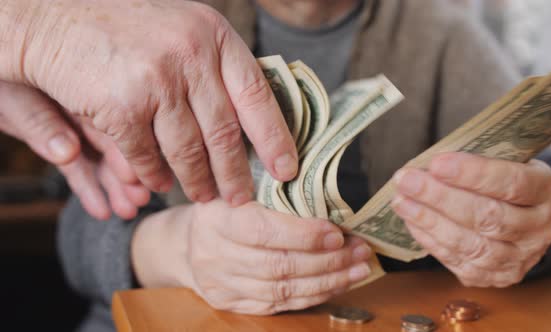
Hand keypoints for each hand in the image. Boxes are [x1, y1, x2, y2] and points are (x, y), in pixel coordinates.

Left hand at [0, 81, 148, 218]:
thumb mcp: (13, 99)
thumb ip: (39, 124)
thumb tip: (67, 152)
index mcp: (76, 87)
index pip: (112, 120)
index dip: (129, 150)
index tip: (143, 177)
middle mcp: (78, 106)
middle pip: (112, 143)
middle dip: (128, 174)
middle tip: (144, 199)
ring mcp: (67, 125)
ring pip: (95, 160)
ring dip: (112, 187)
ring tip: (129, 210)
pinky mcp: (54, 142)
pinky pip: (73, 168)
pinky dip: (85, 188)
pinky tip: (101, 209)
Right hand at [10, 0, 296, 204]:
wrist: (57, 19)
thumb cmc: (127, 28)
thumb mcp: (183, 30)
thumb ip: (214, 68)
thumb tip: (247, 122)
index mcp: (214, 35)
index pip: (257, 95)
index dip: (275, 138)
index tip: (286, 171)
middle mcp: (190, 54)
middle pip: (225, 132)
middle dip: (236, 174)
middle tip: (242, 197)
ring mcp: (156, 80)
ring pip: (188, 151)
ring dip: (198, 181)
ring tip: (203, 195)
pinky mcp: (122, 106)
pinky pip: (148, 156)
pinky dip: (155, 176)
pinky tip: (161, 184)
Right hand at [131, 200, 371, 313]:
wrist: (187, 242)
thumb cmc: (225, 208)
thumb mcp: (237, 187)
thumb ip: (272, 188)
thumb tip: (327, 190)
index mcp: (216, 217)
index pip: (263, 231)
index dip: (304, 235)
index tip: (338, 233)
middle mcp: (213, 254)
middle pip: (278, 265)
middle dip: (327, 261)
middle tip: (360, 250)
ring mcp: (220, 283)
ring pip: (282, 289)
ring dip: (328, 281)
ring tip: (359, 268)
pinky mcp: (230, 304)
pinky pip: (278, 305)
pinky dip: (312, 296)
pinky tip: (337, 284)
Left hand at [391, 152, 550, 286]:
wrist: (524, 217)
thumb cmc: (504, 181)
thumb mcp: (504, 161)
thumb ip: (475, 162)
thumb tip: (426, 165)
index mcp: (546, 191)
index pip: (511, 183)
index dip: (472, 174)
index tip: (436, 164)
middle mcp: (540, 229)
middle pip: (487, 216)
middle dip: (440, 197)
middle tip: (407, 181)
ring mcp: (521, 258)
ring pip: (472, 244)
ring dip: (429, 221)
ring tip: (401, 201)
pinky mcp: (497, 276)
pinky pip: (459, 261)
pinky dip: (431, 241)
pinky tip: (411, 221)